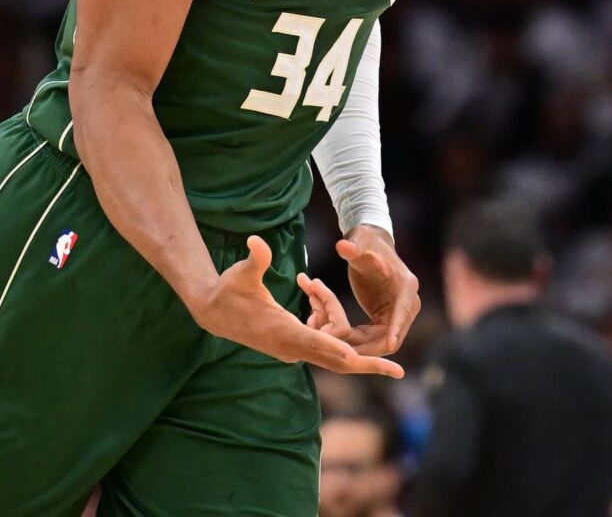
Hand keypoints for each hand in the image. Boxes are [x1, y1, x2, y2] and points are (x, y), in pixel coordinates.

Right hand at [188, 235, 403, 378]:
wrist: (214, 312)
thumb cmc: (228, 290)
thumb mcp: (241, 273)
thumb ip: (255, 259)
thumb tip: (256, 241)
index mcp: (283, 332)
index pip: (318, 344)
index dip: (342, 350)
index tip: (364, 359)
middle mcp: (291, 347)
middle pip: (336, 361)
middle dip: (367, 365)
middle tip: (398, 371)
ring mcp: (293, 349)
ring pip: (330, 342)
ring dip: (332, 314)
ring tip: (313, 286)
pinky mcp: (293, 345)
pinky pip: (321, 336)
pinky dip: (325, 317)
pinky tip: (314, 295)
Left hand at [335, 225, 420, 354]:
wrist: (369, 246)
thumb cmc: (365, 242)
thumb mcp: (359, 243)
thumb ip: (353, 247)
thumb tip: (342, 246)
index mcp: (406, 285)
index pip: (404, 309)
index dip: (397, 328)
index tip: (391, 345)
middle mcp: (407, 301)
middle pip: (397, 332)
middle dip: (377, 346)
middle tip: (357, 356)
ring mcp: (399, 312)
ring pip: (386, 340)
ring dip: (367, 348)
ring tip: (346, 355)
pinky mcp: (387, 318)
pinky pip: (377, 337)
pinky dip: (362, 342)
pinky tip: (344, 346)